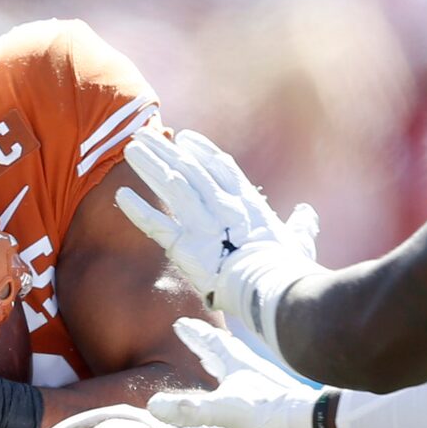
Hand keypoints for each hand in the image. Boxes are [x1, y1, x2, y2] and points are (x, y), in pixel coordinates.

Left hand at [118, 129, 322, 341]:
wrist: (274, 293)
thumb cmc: (289, 273)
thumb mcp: (298, 243)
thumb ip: (300, 226)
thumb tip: (306, 213)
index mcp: (249, 203)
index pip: (222, 168)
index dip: (202, 151)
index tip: (184, 138)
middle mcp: (224, 206)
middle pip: (190, 169)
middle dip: (166, 151)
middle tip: (144, 134)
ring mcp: (203, 224)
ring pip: (171, 186)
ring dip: (150, 166)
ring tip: (131, 148)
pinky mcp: (185, 247)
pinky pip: (155, 224)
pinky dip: (137, 209)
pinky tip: (121, 194)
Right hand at [146, 320, 324, 427]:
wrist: (310, 425)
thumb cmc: (270, 414)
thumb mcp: (224, 411)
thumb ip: (190, 409)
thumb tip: (154, 405)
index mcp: (236, 362)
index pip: (210, 341)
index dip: (193, 334)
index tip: (179, 323)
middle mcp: (248, 368)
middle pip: (221, 348)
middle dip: (204, 341)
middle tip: (191, 333)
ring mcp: (259, 382)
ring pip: (234, 364)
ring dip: (219, 358)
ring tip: (211, 359)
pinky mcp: (268, 399)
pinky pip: (243, 383)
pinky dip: (232, 380)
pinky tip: (237, 393)